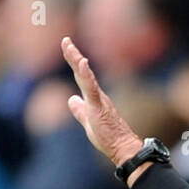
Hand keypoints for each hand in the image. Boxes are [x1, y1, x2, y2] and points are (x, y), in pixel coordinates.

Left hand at [60, 35, 142, 169]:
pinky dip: (86, 75)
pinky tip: (82, 63)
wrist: (124, 148)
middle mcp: (97, 96)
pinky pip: (91, 89)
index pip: (82, 77)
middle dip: (73, 56)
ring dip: (77, 61)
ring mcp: (99, 100)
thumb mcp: (89, 122)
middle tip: (65, 40)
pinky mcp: (99, 107)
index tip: (67, 47)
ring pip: (86, 77)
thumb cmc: (109, 138)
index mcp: (94, 99)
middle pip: (83, 73)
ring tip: (69, 46)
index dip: (74, 62)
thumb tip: (71, 99)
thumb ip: (80, 111)